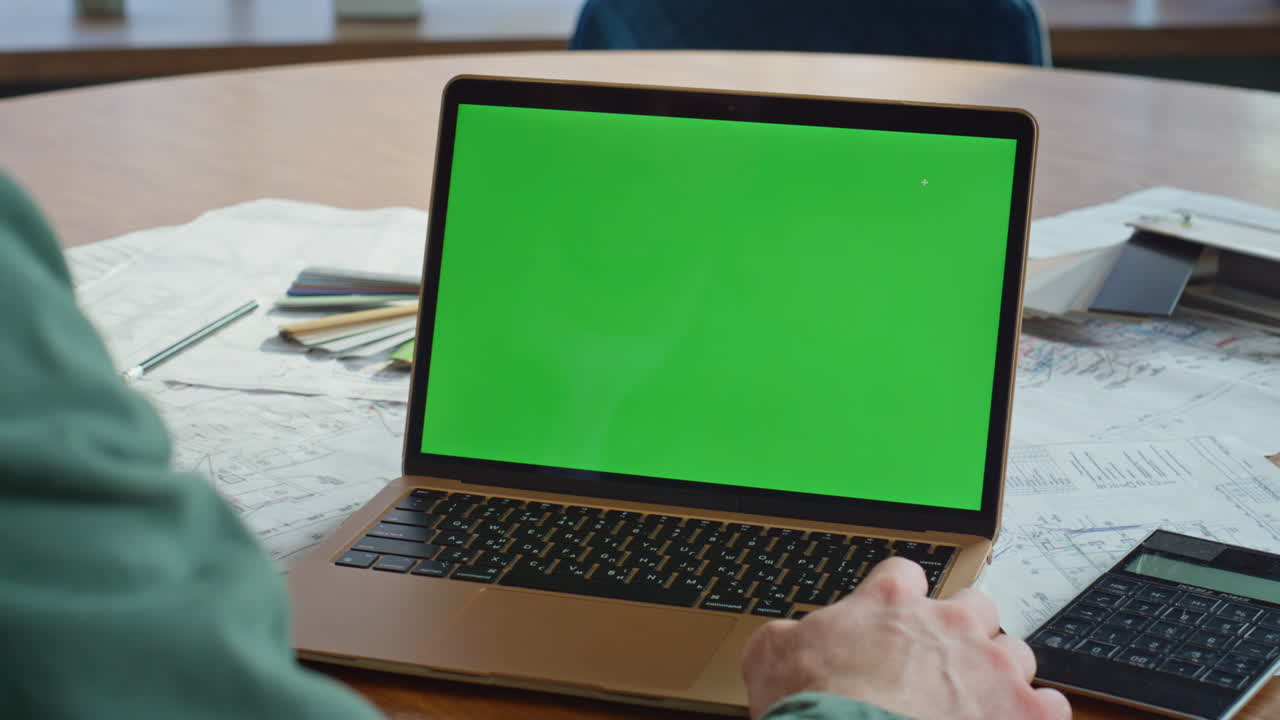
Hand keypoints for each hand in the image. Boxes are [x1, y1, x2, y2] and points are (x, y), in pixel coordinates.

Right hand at [740, 557, 1069, 719]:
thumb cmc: (814, 709)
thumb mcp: (770, 656)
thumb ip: (787, 636)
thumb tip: (782, 640)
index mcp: (891, 603)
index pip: (904, 574)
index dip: (899, 597)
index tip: (893, 618)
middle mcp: (949, 625)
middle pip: (975, 605)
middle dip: (962, 629)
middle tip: (942, 660)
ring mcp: (992, 668)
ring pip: (1016, 651)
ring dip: (999, 672)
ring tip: (980, 699)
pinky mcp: (1023, 713)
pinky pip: (1050, 705)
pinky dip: (1034, 715)